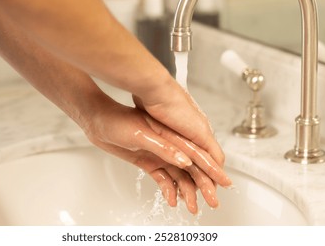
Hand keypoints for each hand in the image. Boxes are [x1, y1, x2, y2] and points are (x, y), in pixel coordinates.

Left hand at [82, 95, 230, 213]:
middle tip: (212, 202)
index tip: (224, 184)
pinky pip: (163, 176)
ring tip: (192, 206)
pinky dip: (169, 187)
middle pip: (194, 168)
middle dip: (204, 185)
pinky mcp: (148, 158)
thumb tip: (184, 161)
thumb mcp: (143, 133)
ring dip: (187, 190)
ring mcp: (161, 152)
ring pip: (180, 175)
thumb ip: (165, 147)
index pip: (201, 156)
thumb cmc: (121, 117)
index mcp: (176, 134)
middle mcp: (172, 144)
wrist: (100, 117)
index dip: (213, 171)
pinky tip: (171, 197)